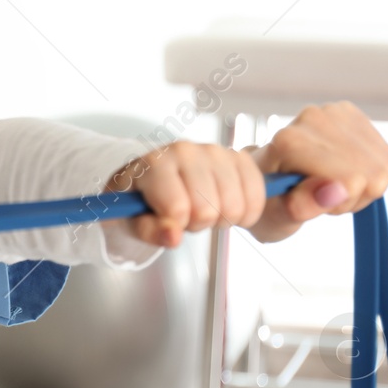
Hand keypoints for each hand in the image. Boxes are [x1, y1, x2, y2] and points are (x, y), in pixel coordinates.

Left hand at [103, 140, 267, 248]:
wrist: (153, 180)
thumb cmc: (139, 201)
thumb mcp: (130, 220)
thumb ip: (148, 230)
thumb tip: (173, 237)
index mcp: (154, 163)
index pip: (177, 208)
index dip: (174, 226)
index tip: (165, 219)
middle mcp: (185, 151)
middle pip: (207, 210)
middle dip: (196, 223)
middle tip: (184, 215)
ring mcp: (215, 151)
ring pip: (234, 205)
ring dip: (220, 218)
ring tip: (202, 208)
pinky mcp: (238, 157)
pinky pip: (257, 194)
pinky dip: (246, 212)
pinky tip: (226, 208)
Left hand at [239, 100, 387, 242]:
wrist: (270, 174)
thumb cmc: (271, 199)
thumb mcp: (279, 216)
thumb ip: (303, 207)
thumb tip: (337, 191)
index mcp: (289, 141)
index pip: (350, 181)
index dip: (337, 203)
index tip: (312, 202)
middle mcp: (314, 117)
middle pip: (369, 175)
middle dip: (349, 197)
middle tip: (319, 196)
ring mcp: (337, 112)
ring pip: (382, 169)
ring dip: (361, 188)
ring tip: (329, 185)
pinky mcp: (354, 115)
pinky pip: (387, 161)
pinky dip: (370, 175)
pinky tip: (343, 173)